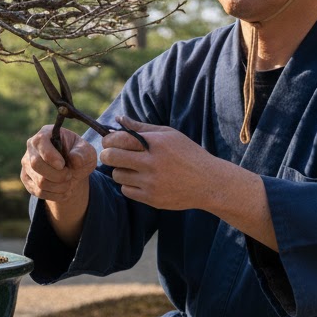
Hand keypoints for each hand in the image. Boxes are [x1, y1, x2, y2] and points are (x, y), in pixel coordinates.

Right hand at [20, 125, 95, 204]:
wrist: (73, 170)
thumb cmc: (79, 156)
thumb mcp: (87, 152)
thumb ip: (83, 153)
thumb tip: (74, 159)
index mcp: (46, 133)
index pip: (40, 142)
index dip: (50, 155)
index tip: (63, 165)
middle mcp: (32, 146)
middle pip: (36, 164)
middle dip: (57, 175)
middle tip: (69, 175)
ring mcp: (27, 163)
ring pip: (38, 181)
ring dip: (59, 187)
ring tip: (69, 183)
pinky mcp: (26, 178)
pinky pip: (38, 191)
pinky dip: (55, 195)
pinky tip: (64, 191)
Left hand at [98, 117, 213, 210]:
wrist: (209, 183)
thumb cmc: (188, 154)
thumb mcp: (168, 134)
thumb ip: (141, 127)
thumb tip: (118, 118)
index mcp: (155, 143)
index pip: (118, 139)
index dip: (108, 140)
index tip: (109, 142)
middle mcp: (152, 162)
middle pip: (111, 157)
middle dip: (107, 154)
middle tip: (110, 155)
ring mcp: (151, 182)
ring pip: (117, 175)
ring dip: (120, 170)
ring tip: (132, 168)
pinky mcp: (152, 198)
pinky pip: (126, 190)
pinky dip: (129, 185)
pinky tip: (140, 180)